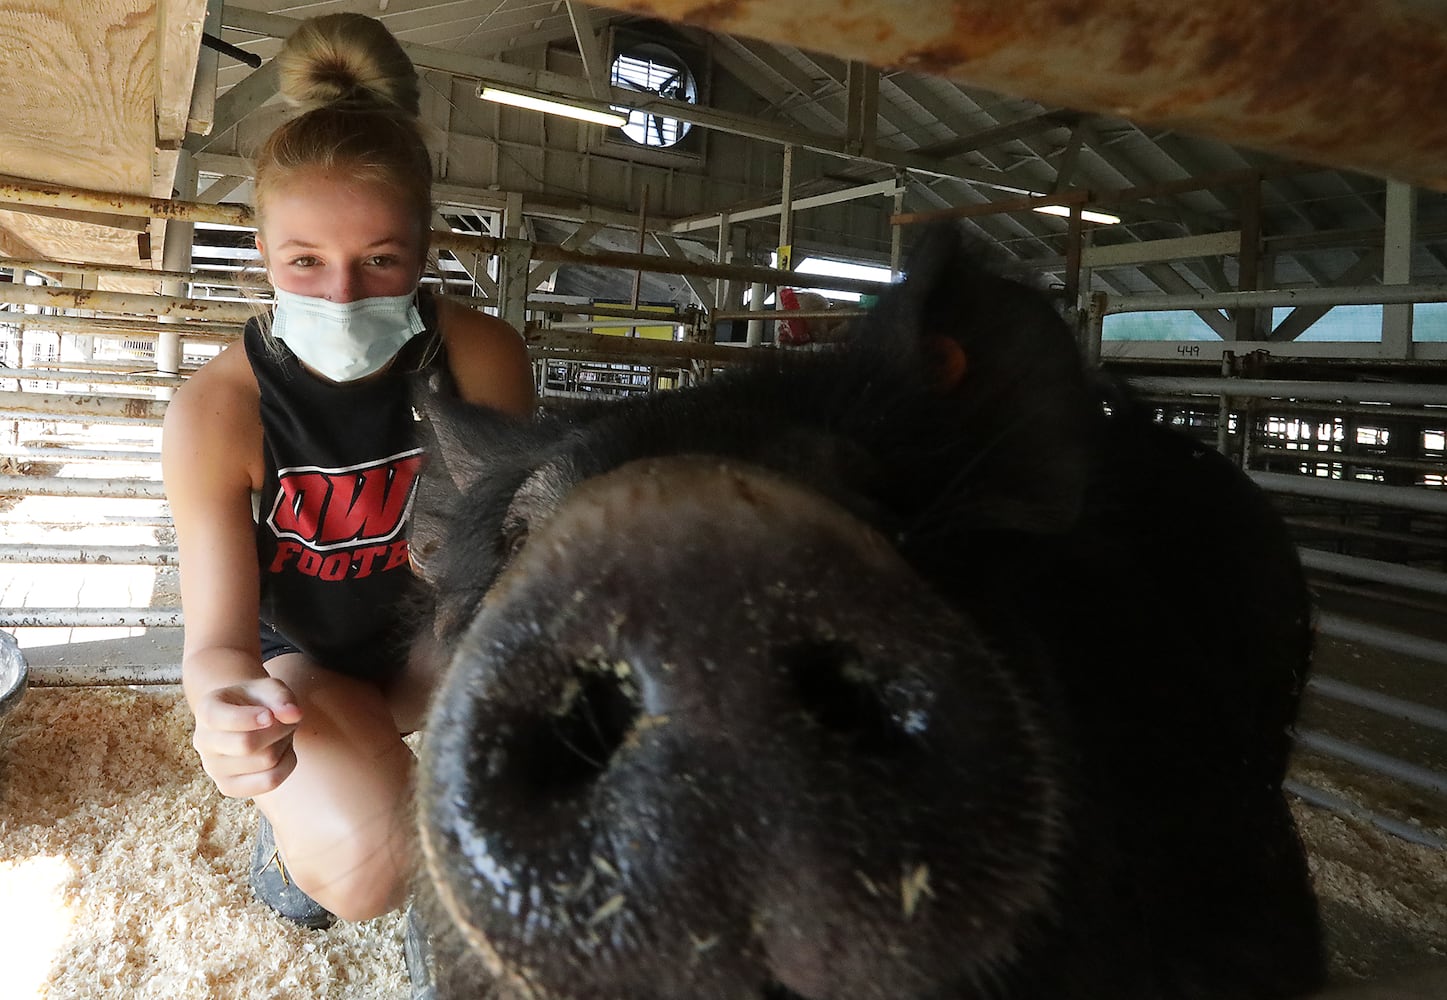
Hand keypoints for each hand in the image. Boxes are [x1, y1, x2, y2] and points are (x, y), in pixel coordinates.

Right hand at [191, 678, 303, 797]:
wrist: (252, 721)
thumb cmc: (260, 701)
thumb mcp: (271, 688)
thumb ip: (281, 697)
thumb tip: (294, 715)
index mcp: (206, 710)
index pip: (222, 719)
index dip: (251, 718)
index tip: (270, 715)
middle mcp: (203, 741)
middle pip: (247, 744)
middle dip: (278, 730)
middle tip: (285, 722)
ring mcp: (213, 768)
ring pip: (265, 761)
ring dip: (284, 745)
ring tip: (279, 736)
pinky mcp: (229, 787)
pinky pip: (269, 781)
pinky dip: (287, 765)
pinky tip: (282, 752)